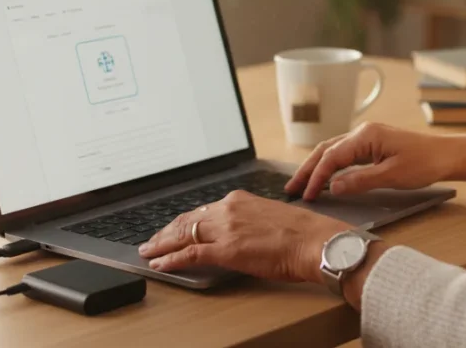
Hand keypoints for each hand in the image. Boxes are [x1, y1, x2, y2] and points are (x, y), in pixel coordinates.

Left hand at [137, 190, 350, 282]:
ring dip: (163, 245)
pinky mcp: (226, 250)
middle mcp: (228, 209)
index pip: (201, 211)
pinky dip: (172, 259)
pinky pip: (191, 254)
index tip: (172, 229)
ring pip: (183, 235)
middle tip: (152, 242)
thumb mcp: (269, 217)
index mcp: (239, 200)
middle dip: (166, 232)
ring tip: (150, 252)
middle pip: (187, 220)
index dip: (182, 222)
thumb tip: (237, 233)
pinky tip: (162, 264)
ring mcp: (226, 229)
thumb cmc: (301, 233)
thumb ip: (248, 221)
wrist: (314, 241)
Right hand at [284, 121, 465, 200]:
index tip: (307, 195)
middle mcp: (363, 133)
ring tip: (302, 185)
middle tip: (292, 189)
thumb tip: (334, 187)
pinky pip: (344, 154)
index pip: (332, 156)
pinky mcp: (372, 145)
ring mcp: (367, 138)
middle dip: (307, 169)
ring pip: (332, 151)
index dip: (317, 176)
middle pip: (325, 150)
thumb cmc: (425, 163)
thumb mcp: (392, 175)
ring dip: (316, 167)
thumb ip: (361, 181)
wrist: (447, 155)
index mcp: (366, 136)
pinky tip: (324, 177)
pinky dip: (329, 165)